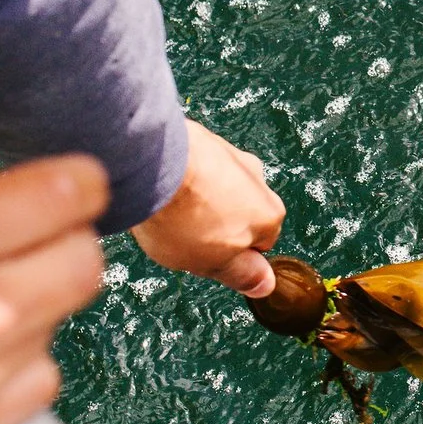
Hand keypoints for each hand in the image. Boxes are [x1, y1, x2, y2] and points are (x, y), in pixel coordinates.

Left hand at [130, 119, 284, 297]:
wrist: (153, 162)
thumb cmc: (183, 215)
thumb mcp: (212, 262)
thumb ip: (242, 274)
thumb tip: (266, 285)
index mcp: (269, 214)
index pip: (260, 244)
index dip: (229, 254)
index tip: (205, 255)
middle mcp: (258, 180)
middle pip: (239, 212)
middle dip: (215, 223)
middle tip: (184, 234)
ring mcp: (232, 154)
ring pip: (218, 187)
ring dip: (198, 199)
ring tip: (167, 210)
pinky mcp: (205, 139)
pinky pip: (197, 166)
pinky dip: (183, 177)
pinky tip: (161, 188)